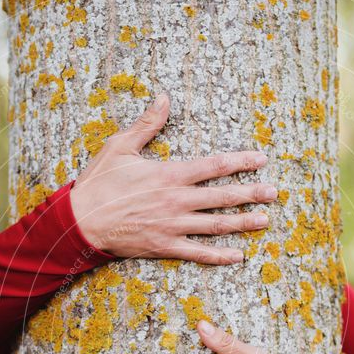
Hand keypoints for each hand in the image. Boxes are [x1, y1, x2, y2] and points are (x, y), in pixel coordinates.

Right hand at [70, 93, 277, 264]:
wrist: (80, 222)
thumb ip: (147, 123)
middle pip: (223, 196)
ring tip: (264, 221)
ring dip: (243, 223)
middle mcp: (177, 201)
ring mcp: (173, 226)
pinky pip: (198, 253)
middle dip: (251, 193)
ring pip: (216, 225)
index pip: (214, 165)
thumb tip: (165, 97)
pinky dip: (219, 256)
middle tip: (274, 193)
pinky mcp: (165, 247)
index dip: (241, 161)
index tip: (261, 159)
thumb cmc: (98, 184)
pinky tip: (237, 256)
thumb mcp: (120, 146)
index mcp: (170, 174)